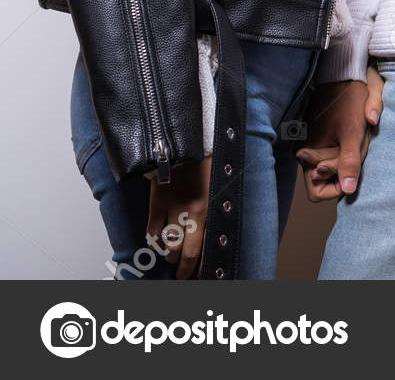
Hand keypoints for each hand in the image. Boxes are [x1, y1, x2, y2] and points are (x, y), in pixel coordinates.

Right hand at [145, 157, 209, 279]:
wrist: (186, 143)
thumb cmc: (205, 163)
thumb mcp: (218, 187)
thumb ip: (213, 209)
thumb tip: (213, 231)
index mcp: (209, 209)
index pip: (203, 249)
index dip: (199, 266)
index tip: (199, 274)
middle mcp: (192, 213)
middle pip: (185, 253)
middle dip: (183, 268)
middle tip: (182, 274)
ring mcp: (172, 209)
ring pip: (168, 245)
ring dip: (169, 256)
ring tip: (171, 259)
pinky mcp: (156, 203)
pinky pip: (152, 231)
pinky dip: (154, 241)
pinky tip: (157, 244)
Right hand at [296, 63, 384, 201]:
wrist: (344, 75)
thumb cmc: (349, 102)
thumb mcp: (354, 132)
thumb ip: (349, 162)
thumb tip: (349, 190)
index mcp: (309, 155)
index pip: (317, 193)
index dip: (337, 187)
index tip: (351, 170)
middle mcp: (306, 153)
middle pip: (327, 179)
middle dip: (344, 169)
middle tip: (356, 146)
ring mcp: (313, 145)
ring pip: (332, 165)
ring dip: (346, 157)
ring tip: (356, 137)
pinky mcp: (320, 136)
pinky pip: (334, 152)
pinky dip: (346, 148)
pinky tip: (355, 132)